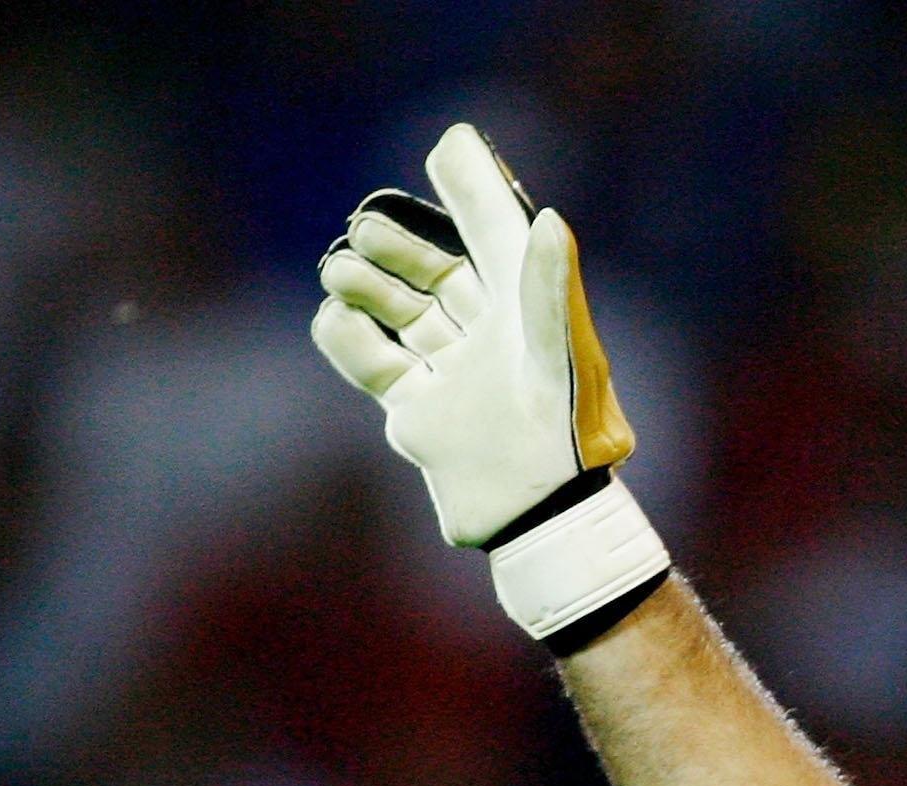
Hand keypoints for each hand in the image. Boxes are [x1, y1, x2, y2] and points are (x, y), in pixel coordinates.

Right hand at [311, 124, 669, 644]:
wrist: (536, 518)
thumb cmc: (566, 436)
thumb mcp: (560, 353)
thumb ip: (549, 286)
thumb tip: (548, 219)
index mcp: (529, 315)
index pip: (495, 237)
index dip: (473, 191)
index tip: (447, 146)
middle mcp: (491, 340)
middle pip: (435, 270)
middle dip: (396, 243)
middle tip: (366, 231)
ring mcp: (452, 375)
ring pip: (397, 310)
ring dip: (365, 282)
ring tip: (344, 271)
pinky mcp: (419, 414)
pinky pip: (371, 362)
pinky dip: (347, 336)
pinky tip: (339, 320)